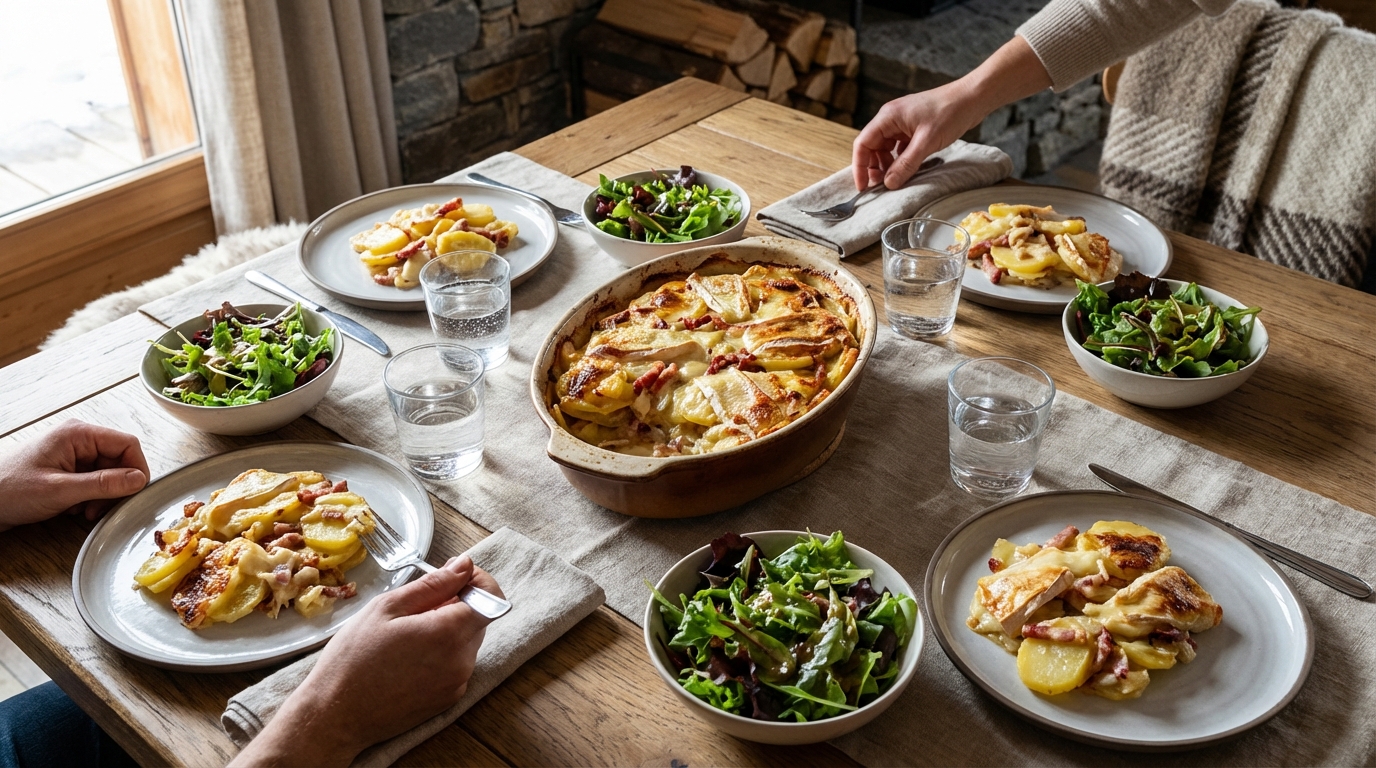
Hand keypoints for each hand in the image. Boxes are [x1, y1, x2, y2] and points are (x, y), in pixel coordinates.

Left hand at [0, 420, 148, 530]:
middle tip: (101, 508)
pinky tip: (75, 509)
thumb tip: (138, 480)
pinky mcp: (67, 469)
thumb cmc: (9, 490)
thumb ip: (103, 484)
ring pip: (109, 473)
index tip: (135, 492)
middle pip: (119, 460)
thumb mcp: (60, 490)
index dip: (137, 468)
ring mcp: (72, 454)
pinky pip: (94, 481)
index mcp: (77, 434)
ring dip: (103, 496)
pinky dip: (91, 497)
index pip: (127, 444)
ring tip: (84, 511)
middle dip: (116, 487)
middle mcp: (78, 440)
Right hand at [232, 555, 502, 766]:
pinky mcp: (450, 699)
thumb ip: (434, 584)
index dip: (477, 581)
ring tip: (408, 634)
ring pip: (468, 641)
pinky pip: (458, 664)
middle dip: (458, 604)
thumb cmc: (353, 658)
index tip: (453, 575)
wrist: (335, 716)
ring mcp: (458, 683)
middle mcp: (462, 660)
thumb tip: (465, 565)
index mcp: (448, 633)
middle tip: (418, 605)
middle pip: (480, 618)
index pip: (491, 597)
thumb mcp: (387, 608)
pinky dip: (443, 653)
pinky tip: (410, 657)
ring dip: (449, 629)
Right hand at [851, 35, 1053, 190]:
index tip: (863, 187)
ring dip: (888, 165)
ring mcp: (902, 124)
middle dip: (874, 168)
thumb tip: (889, 184)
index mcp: (888, 117)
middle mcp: (891, 119)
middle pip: (872, 147)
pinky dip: (901, 160)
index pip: (863, 144)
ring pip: (886, 149)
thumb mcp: (926, 142)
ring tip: (897, 179)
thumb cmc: (950, 112)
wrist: (972, 97)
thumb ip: (906, 164)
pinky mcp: (914, 128)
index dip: (860, 167)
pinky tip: (909, 169)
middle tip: (883, 187)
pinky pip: (900, 147)